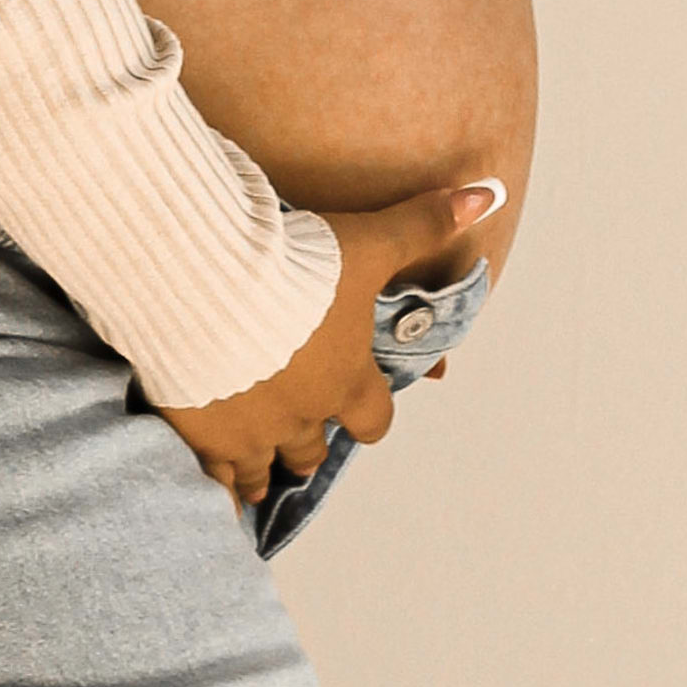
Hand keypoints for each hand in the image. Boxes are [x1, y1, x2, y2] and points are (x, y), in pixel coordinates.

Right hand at [151, 179, 501, 516]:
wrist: (206, 282)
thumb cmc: (292, 265)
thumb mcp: (368, 241)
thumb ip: (422, 225)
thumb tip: (486, 195)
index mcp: (346, 379)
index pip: (373, 418)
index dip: (368, 413)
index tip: (359, 410)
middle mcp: (302, 415)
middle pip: (312, 449)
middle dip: (309, 442)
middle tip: (299, 438)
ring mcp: (250, 431)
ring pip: (262, 468)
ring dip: (264, 469)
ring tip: (257, 478)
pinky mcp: (200, 433)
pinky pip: (214, 479)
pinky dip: (217, 486)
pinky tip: (211, 491)